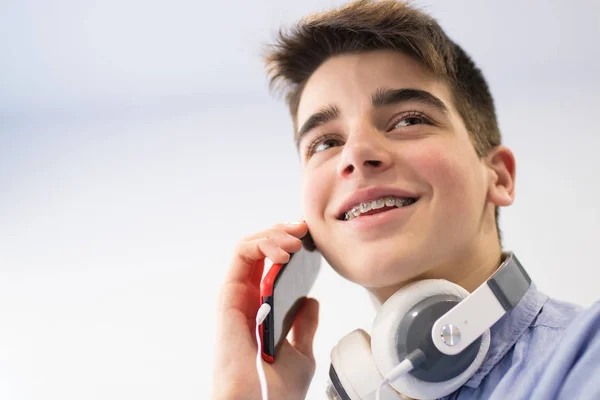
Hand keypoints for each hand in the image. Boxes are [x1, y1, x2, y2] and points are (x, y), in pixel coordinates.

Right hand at [212, 221, 319, 399]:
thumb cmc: (277, 389)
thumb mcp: (301, 352)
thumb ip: (303, 325)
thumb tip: (310, 300)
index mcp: (263, 308)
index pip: (272, 264)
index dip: (290, 245)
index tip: (311, 239)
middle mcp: (248, 297)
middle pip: (261, 249)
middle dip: (283, 232)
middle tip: (304, 231)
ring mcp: (238, 294)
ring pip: (249, 245)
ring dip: (274, 234)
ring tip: (296, 242)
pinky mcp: (229, 294)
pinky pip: (240, 254)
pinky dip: (261, 244)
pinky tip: (283, 254)